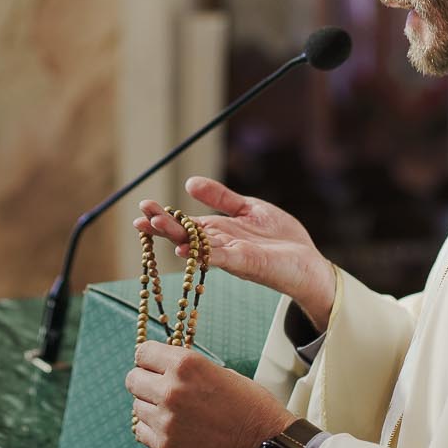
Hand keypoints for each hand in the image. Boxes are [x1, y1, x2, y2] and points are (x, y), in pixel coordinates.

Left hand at [125, 342, 294, 447]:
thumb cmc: (252, 409)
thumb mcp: (222, 374)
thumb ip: (190, 371)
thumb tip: (166, 370)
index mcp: (187, 365)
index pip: (143, 353)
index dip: (149, 360)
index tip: (155, 366)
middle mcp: (171, 390)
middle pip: (133, 379)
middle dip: (146, 383)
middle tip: (161, 391)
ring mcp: (165, 420)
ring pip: (137, 406)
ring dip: (150, 408)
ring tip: (174, 414)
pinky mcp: (165, 447)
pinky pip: (141, 432)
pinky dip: (152, 431)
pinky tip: (173, 430)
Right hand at [133, 176, 334, 327]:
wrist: (308, 261)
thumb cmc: (280, 238)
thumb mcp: (248, 208)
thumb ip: (221, 197)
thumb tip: (189, 183)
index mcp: (217, 231)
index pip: (185, 222)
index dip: (164, 216)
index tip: (143, 207)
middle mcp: (219, 245)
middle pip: (185, 235)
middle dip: (162, 226)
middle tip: (140, 216)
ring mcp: (231, 256)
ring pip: (197, 246)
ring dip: (175, 237)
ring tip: (154, 225)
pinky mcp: (247, 264)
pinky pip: (220, 258)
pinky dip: (202, 255)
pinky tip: (184, 250)